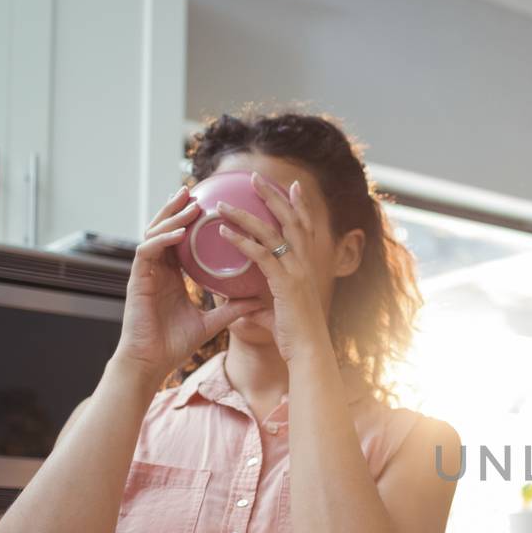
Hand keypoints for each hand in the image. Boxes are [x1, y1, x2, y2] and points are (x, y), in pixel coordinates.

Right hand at [114, 187, 262, 382]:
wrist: (152, 363)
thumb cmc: (174, 344)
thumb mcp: (210, 323)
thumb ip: (230, 309)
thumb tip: (258, 302)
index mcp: (172, 275)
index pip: (181, 240)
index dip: (190, 222)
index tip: (208, 205)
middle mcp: (157, 269)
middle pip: (164, 229)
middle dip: (177, 208)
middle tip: (194, 191)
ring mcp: (145, 273)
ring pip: (154, 233)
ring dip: (171, 217)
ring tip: (189, 204)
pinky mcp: (137, 280)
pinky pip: (147, 251)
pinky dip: (162, 240)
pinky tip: (178, 233)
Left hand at [216, 174, 336, 364]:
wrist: (309, 354)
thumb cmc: (296, 338)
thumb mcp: (276, 316)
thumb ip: (260, 307)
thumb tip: (242, 308)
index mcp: (308, 268)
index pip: (305, 228)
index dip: (299, 205)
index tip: (291, 186)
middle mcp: (305, 264)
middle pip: (291, 220)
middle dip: (273, 196)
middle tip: (255, 178)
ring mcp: (297, 272)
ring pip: (272, 232)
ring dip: (246, 214)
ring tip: (224, 203)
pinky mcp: (285, 283)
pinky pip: (260, 255)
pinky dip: (241, 242)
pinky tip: (223, 233)